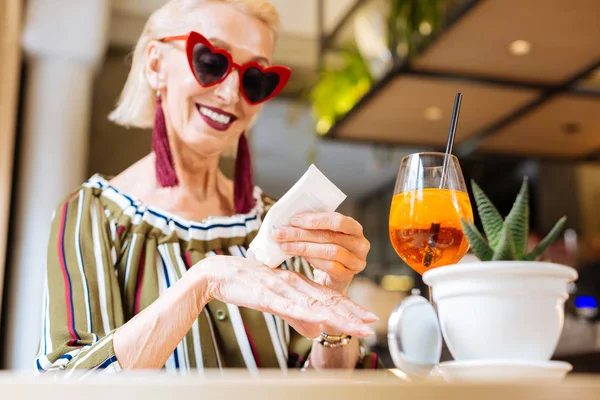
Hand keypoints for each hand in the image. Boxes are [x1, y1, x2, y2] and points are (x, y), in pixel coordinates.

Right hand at [194, 255, 375, 339]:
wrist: (220, 273)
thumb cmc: (248, 285)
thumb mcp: (277, 303)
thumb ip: (296, 316)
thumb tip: (315, 332)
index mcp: (298, 285)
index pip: (329, 298)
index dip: (350, 308)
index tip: (368, 318)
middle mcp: (294, 285)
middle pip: (326, 301)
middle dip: (350, 313)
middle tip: (370, 324)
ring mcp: (281, 289)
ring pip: (312, 304)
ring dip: (335, 315)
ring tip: (353, 325)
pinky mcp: (265, 294)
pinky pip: (287, 305)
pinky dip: (303, 312)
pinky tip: (317, 319)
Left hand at [274, 212, 369, 293]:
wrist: (333, 278)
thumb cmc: (327, 250)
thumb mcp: (324, 236)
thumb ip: (314, 227)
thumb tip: (289, 221)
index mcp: (354, 228)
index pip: (338, 220)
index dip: (315, 220)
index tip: (293, 220)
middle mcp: (360, 244)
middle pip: (330, 236)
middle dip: (302, 234)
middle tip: (281, 233)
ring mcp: (356, 261)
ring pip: (330, 251)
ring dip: (304, 248)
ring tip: (285, 246)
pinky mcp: (348, 276)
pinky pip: (330, 267)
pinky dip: (312, 260)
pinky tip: (299, 257)